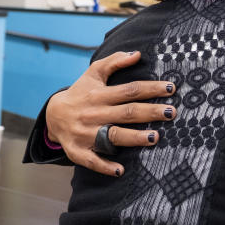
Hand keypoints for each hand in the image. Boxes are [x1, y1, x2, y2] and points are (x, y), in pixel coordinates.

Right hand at [46, 51, 176, 176]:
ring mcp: (86, 134)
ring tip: (155, 137)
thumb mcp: (93, 73)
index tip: (171, 88)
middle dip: (150, 112)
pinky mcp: (78, 151)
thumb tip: (137, 54)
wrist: (52, 115)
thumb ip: (114, 61)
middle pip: (127, 113)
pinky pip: (92, 160)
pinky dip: (105, 166)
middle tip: (171, 112)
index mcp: (100, 95)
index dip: (151, 88)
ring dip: (134, 138)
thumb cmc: (80, 93)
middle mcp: (94, 114)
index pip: (130, 90)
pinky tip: (121, 170)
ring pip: (113, 136)